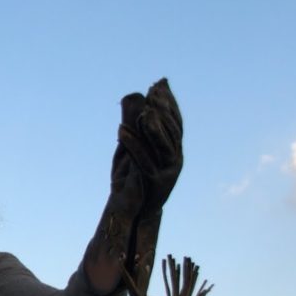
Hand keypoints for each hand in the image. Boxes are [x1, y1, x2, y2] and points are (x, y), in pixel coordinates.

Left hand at [116, 78, 182, 214]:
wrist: (132, 211)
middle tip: (153, 92)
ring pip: (162, 145)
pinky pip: (142, 161)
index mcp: (173, 150)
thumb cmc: (131, 179)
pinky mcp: (153, 183)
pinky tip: (120, 131)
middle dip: (163, 110)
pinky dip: (132, 144)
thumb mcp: (132, 150)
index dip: (169, 103)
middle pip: (172, 131)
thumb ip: (135, 128)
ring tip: (143, 110)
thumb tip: (134, 101)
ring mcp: (167, 172)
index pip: (175, 122)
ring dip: (152, 126)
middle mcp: (175, 159)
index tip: (160, 85)